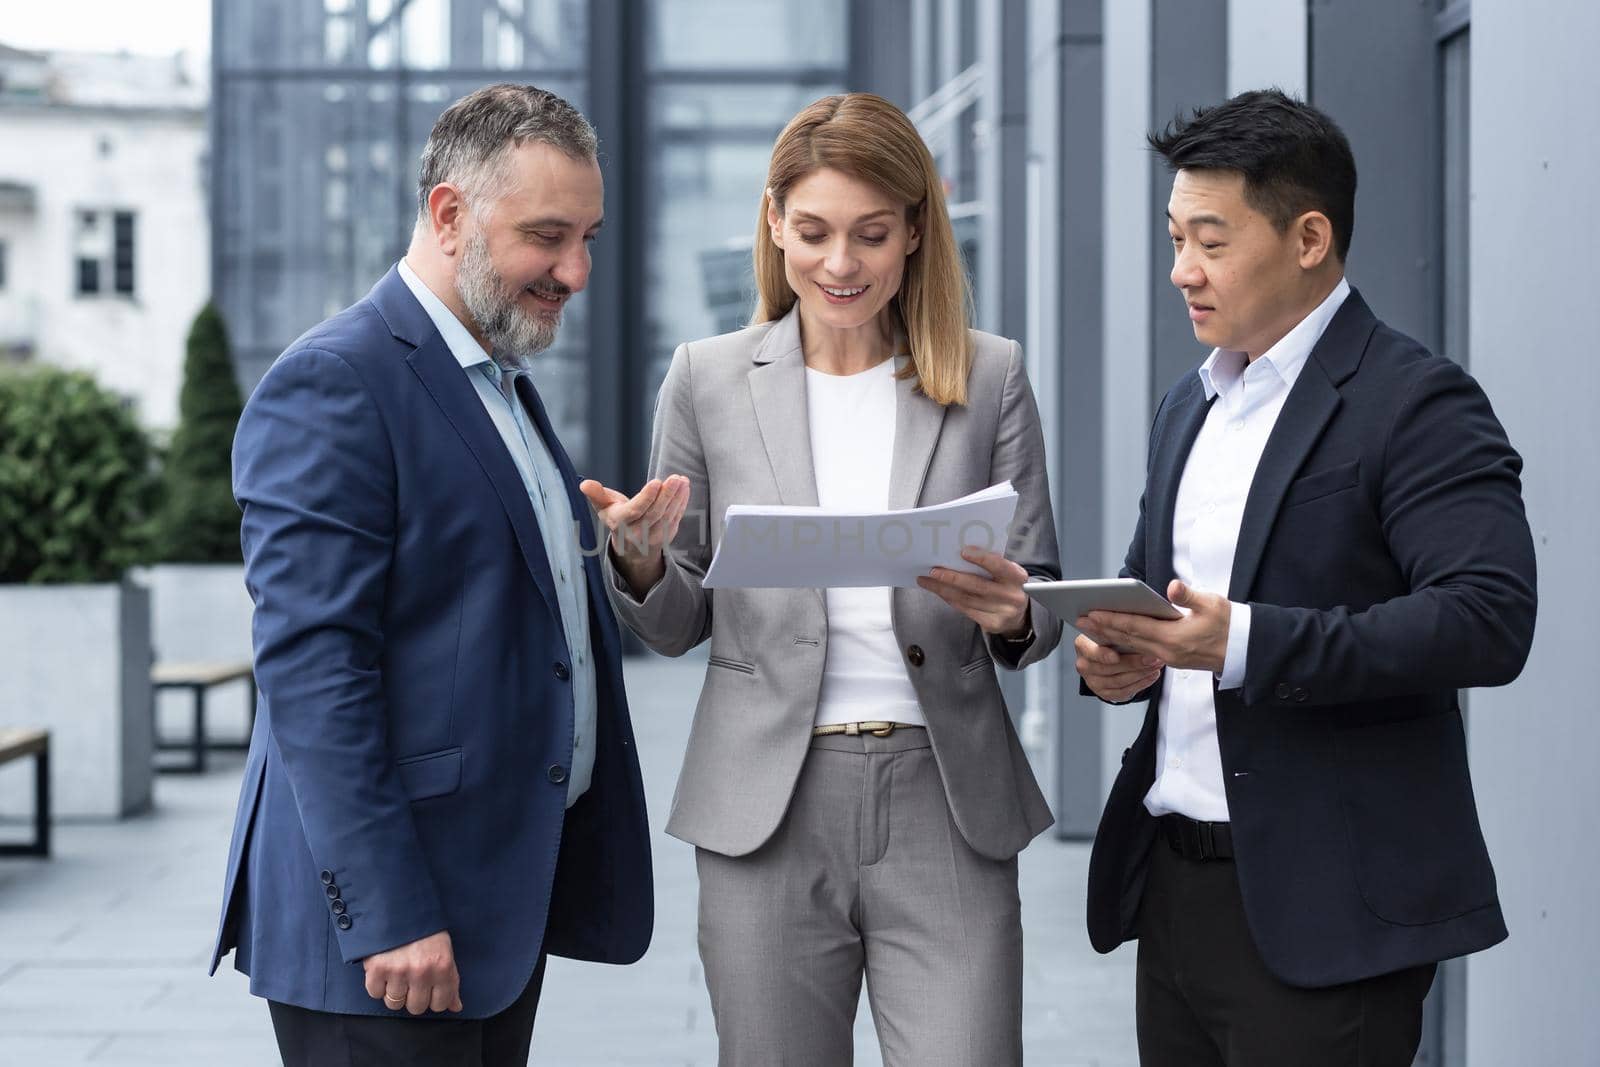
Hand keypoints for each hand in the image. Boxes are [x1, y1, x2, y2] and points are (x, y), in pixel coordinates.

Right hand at [362, 929, 462, 1015]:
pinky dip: (377, 985)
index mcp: (442, 966)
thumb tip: (456, 1007)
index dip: (434, 999)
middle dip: (413, 997)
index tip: (429, 989)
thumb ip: (450, 980)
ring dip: (394, 991)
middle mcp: (422, 971)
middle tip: (410, 980)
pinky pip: (375, 993)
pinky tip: (383, 969)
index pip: (441, 1004)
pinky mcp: (377, 968)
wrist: (398, 903)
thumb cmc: (424, 927)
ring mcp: (398, 971)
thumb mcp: (444, 949)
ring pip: (395, 1003)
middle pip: (416, 1007)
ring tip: (396, 972)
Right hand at [578, 475, 690, 594]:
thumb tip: (584, 484)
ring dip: (677, 498)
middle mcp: (637, 533)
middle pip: (654, 513)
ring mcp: (653, 537)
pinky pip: (676, 518)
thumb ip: (597, 495)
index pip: (635, 511)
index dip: (647, 497)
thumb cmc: (617, 520)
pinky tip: (685, 488)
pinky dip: (682, 503)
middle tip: (675, 479)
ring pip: (667, 516)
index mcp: (620, 523)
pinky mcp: (666, 536)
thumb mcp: (604, 508)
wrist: (631, 549)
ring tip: (682, 481)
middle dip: (666, 495)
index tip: (657, 482)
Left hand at [916, 547, 1031, 637]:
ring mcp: (1002, 612)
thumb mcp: (1006, 572)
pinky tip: (939, 591)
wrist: (1019, 614)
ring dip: (943, 589)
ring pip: (967, 599)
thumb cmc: (1006, 585)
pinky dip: (950, 599)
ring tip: (927, 580)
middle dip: (952, 577)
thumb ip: (990, 564)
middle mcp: (1011, 595)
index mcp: (1017, 576)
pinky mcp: (992, 624)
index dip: (981, 558)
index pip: (999, 566)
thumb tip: (959, 554)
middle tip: (933, 571)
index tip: (963, 552)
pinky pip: (965, 609)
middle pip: (977, 586)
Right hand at [1075, 633, 1163, 701]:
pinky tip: (1150, 675)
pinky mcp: (1104, 693)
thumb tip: (1131, 619)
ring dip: (1140, 673)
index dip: (1102, 655)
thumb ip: (1116, 626)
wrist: (1110, 655)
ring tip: (1155, 664)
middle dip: (1132, 663)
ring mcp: (1093, 681)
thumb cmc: (1113, 639)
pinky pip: (1123, 692)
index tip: (1116, 656)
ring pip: (1118, 681)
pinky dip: (1140, 684)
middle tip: (1151, 657)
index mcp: (1082, 645)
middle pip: (1107, 668)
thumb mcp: (1112, 629)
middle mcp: (1084, 664)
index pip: (1089, 651)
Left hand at [1079, 580, 1230, 674]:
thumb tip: (1172, 587)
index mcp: (1175, 637)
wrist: (1245, 651)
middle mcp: (1167, 651)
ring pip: (1131, 646)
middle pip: (1127, 638)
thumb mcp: (1212, 604)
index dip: (1111, 619)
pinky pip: (1141, 651)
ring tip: (1090, 627)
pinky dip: (1124, 643)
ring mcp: (1168, 658)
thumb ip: (1189, 596)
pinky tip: (1112, 637)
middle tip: (1079, 619)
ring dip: (1110, 637)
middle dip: (1102, 629)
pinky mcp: (1171, 660)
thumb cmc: (1230, 624)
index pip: (1134, 627)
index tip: (1091, 611)